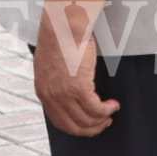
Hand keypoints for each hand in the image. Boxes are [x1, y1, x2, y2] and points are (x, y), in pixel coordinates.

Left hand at [34, 10, 118, 136]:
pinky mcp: (78, 88)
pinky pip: (97, 109)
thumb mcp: (50, 68)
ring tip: (111, 111)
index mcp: (42, 91)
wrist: (63, 26)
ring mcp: (63, 93)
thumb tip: (69, 99)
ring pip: (88, 120)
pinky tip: (114, 104)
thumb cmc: (60, 41)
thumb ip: (56, 84)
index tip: (90, 125)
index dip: (78, 128)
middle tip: (105, 121)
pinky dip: (108, 110)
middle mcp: (50, 96)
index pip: (60, 122)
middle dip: (93, 128)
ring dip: (103, 119)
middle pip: (74, 127)